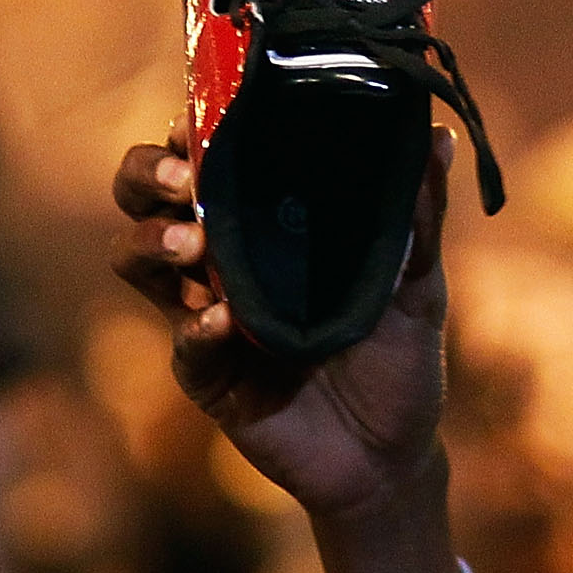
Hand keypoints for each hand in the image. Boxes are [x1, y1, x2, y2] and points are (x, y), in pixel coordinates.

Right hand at [112, 121, 460, 572]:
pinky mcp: (206, 376)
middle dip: (149, 174)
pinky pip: (180, 345)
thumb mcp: (417, 283)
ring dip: (155, 240)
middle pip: (142, 195)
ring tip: (194, 241)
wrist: (392, 458)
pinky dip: (194, 328)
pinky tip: (220, 319)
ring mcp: (203, 313)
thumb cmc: (398, 359)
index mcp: (262, 221)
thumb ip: (419, 215)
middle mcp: (220, 257)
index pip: (204, 156)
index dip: (190, 127)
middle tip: (187, 176)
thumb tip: (438, 134)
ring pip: (135, 258)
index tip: (202, 114)